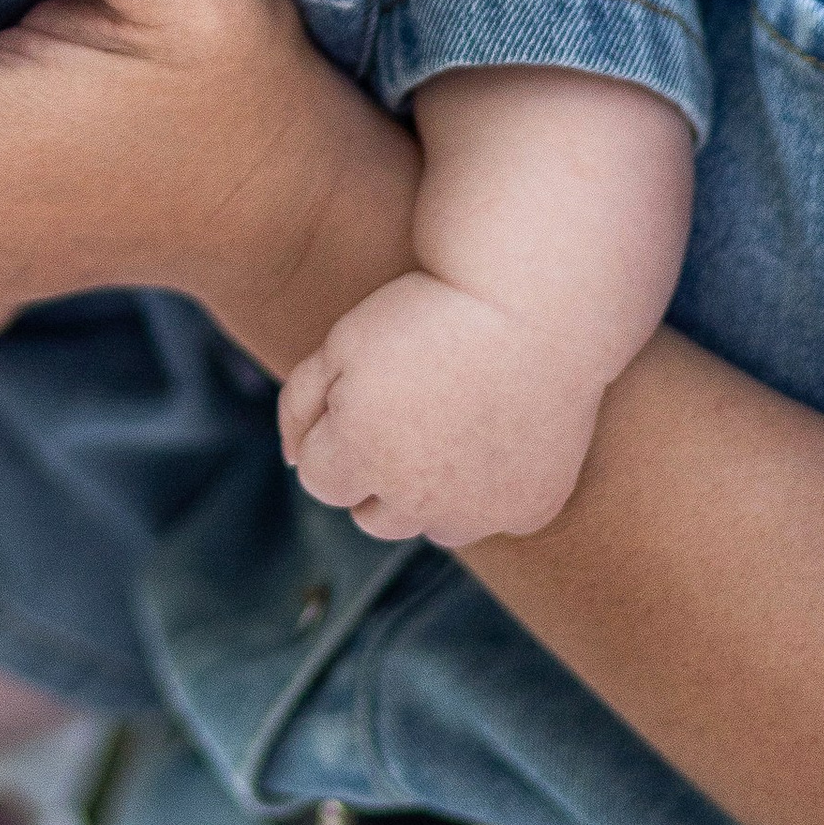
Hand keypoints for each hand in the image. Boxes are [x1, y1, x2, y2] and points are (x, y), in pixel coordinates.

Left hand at [279, 272, 603, 547]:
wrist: (530, 298)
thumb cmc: (424, 311)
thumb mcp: (343, 341)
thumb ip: (301, 404)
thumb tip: (293, 461)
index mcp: (359, 457)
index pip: (319, 479)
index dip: (335, 433)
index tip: (364, 392)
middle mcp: (417, 500)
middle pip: (373, 517)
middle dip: (375, 474)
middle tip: (408, 411)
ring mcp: (479, 512)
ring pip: (434, 527)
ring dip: (430, 493)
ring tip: (450, 424)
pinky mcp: (530, 507)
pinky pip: (493, 517)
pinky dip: (490, 489)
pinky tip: (498, 433)